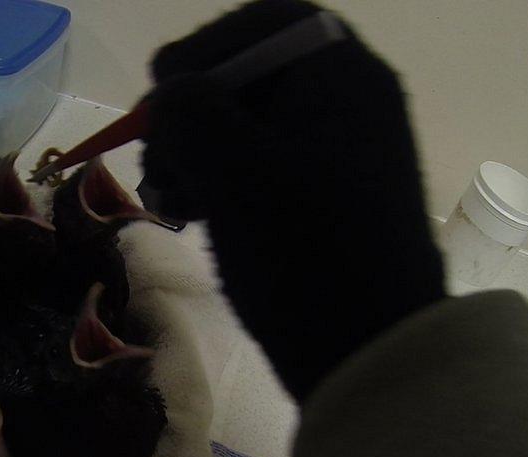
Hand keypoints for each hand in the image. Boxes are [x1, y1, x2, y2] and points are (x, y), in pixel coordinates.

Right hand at [142, 1, 444, 401]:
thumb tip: (170, 93)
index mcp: (343, 76)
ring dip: (197, 151)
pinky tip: (193, 214)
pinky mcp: (323, 196)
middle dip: (194, 113)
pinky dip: (220, 180)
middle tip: (158, 160)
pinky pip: (260, 165)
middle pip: (251, 74)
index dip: (206, 50)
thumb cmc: (308, 256)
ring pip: (248, 124)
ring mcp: (337, 151)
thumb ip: (190, 111)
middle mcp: (347, 101)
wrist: (369, 352)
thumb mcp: (237, 175)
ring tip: (169, 198)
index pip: (266, 24)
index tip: (165, 96)